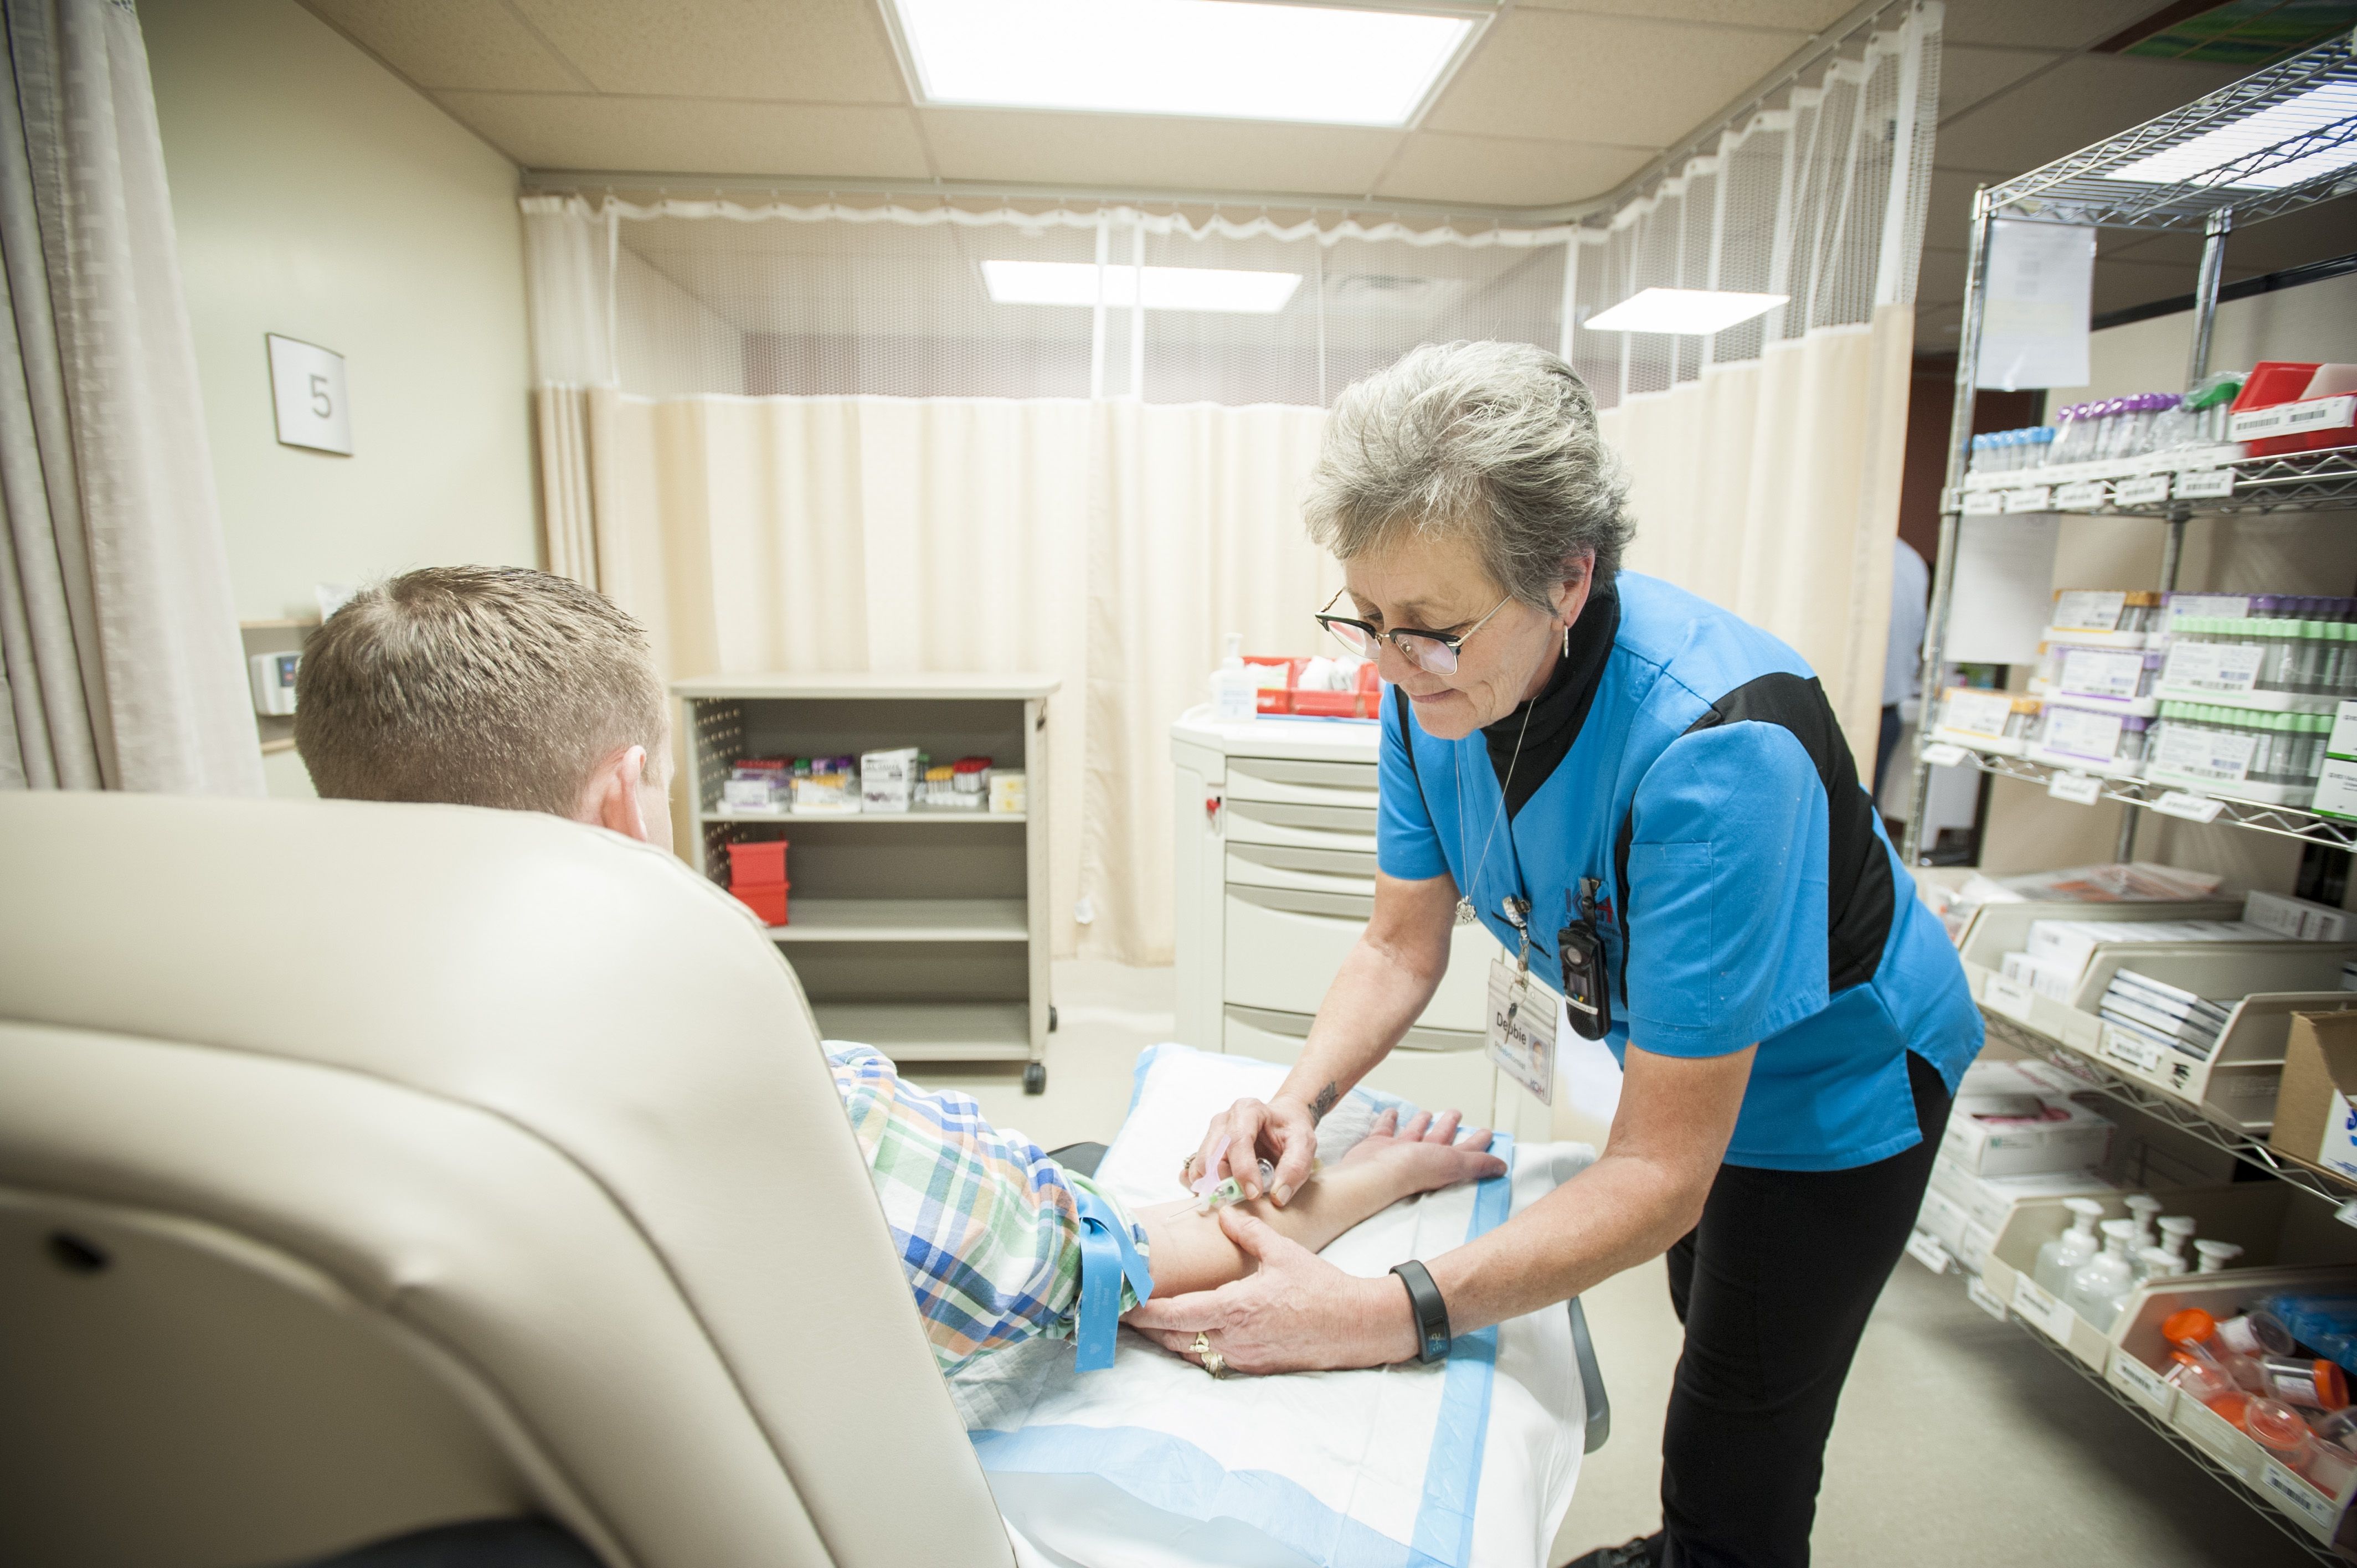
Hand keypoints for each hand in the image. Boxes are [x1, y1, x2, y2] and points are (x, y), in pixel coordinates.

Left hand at [1127, 1206, 1419, 1373]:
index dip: (1145, 1312)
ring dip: (1169, 1340)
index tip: (1123, 1305)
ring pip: (1191, 1354)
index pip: (1175, 1314)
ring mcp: (1243, 1357)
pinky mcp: (1254, 1367)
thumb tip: (1224, 1211)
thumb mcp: (1282, 1252)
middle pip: (1174, 1340)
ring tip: (1150, 1324)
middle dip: (1149, 1329)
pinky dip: (1195, 1349)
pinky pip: (1213, 1361)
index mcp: (1234, 1308)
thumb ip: (1247, 1232)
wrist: (1354, 1326)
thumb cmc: (1319, 1288)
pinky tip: (1190, 1335)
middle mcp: (1233, 1338)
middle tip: (1126, 1314)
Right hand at [1186, 1092, 1317, 1204]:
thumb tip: (1277, 1196)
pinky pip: (1194, 1169)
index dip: (1243, 1170)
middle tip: (1241, 1199)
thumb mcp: (1305, 1144)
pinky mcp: (1206, 1148)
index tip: (1253, 1194)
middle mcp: (1224, 1119)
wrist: (1283, 1121)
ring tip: (1233, 1196)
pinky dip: (1200, 1184)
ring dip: (1212, 1185)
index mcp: (1248, 1110)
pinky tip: (1215, 1191)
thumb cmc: (1292, 1130)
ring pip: (1201, 1164)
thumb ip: (1295, 1168)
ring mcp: (1212, 1133)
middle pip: (1213, 1154)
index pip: (1238, 1140)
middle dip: (1224, 1181)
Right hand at [1338, 1106, 1504, 1194]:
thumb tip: (1502, 1168)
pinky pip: (1384, 1129)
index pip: (1466, 1151)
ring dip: (1422, 1122)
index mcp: (1441, 1163)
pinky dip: (1389, 1119)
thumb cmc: (1410, 1171)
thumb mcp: (1453, 1163)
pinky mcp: (1377, 1146)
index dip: (1478, 1142)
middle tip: (1457, 1113)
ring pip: (1414, 1133)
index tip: (1487, 1133)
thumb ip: (1477, 1163)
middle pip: (1440, 1139)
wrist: (1371, 1176)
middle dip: (1449, 1126)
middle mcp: (1421, 1159)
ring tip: (1427, 1112)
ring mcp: (1398, 1153)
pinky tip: (1392, 1112)